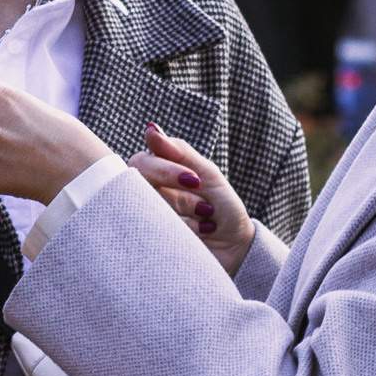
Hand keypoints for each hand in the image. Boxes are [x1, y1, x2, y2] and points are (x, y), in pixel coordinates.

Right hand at [131, 124, 253, 275]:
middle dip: (181, 198)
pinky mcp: (150, 244)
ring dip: (188, 216)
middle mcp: (145, 195)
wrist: (235, 247)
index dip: (165, 171)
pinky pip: (157, 234)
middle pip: (140, 187)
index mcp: (155, 174)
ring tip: (207, 219)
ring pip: (152, 212)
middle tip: (205, 206)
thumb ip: (179, 151)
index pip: (141, 163)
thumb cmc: (221, 206)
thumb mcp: (208, 174)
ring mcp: (145, 221)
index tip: (195, 180)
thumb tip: (150, 128)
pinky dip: (188, 233)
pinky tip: (202, 234)